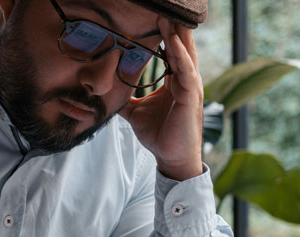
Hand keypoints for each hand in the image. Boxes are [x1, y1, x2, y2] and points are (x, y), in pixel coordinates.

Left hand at [118, 17, 203, 180]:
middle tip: (164, 6)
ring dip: (176, 33)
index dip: (164, 32)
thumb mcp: (137, 113)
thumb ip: (126, 100)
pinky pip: (186, 70)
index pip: (171, 50)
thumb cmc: (159, 135)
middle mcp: (186, 79)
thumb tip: (108, 93)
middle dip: (173, 25)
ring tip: (167, 14)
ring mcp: (191, 86)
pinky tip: (174, 40)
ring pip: (185, 53)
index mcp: (175, 81)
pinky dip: (180, 54)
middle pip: (181, 46)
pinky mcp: (191, 96)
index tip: (153, 15)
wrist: (171, 157)